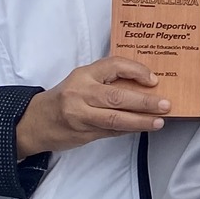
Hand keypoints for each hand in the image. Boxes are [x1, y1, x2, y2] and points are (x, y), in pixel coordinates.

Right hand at [17, 56, 168, 156]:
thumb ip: (108, 81)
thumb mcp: (82, 81)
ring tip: (158, 121)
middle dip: (145, 102)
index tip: (153, 80)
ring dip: (140, 121)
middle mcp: (81, 93)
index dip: (136, 71)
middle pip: (118, 97)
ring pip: (115, 118)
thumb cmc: (65, 97)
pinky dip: (128, 129)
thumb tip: (145, 87)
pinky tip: (141, 128)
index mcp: (83, 74)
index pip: (114, 66)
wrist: (34, 121)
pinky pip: (110, 131)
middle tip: (165, 104)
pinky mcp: (82, 132)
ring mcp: (80, 115)